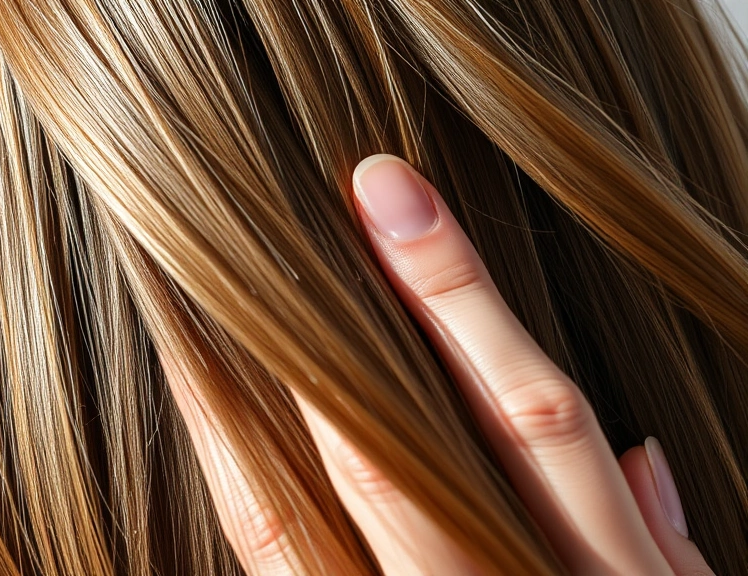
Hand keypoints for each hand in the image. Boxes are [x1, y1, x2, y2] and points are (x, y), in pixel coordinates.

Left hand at [163, 154, 713, 573]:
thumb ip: (653, 547)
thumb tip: (637, 459)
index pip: (527, 414)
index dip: (453, 295)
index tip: (385, 193)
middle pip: (400, 454)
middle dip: (326, 337)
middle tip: (248, 228)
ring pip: (295, 531)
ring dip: (232, 426)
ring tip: (183, 330)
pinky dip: (235, 507)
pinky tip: (201, 442)